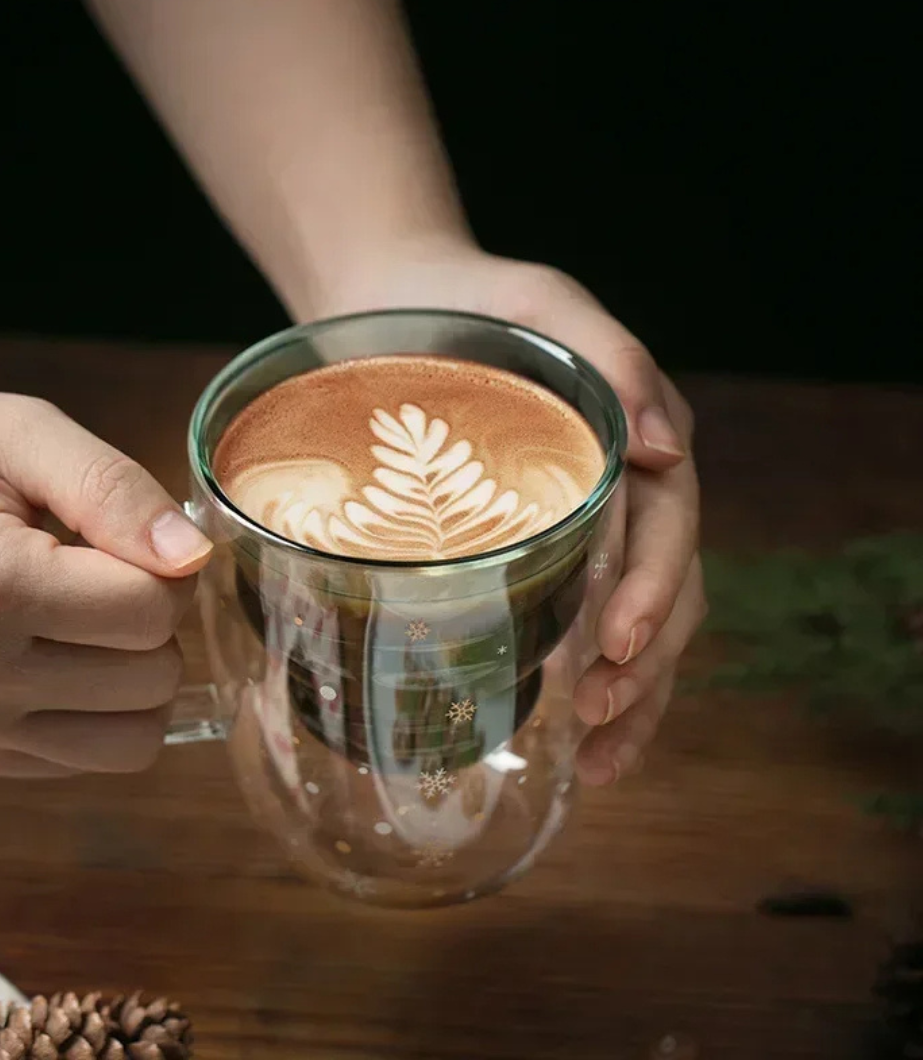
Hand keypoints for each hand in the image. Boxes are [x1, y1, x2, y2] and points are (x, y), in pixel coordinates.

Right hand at [0, 383, 211, 776]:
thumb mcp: (19, 432)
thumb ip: (113, 488)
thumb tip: (193, 555)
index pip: (150, 610)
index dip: (165, 566)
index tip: (122, 537)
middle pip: (153, 677)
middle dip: (154, 620)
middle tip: (102, 573)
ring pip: (137, 738)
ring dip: (139, 675)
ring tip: (89, 619)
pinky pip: (94, 758)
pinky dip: (105, 711)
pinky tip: (64, 655)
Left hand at [315, 242, 705, 783]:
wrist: (392, 307)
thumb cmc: (468, 301)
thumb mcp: (543, 305)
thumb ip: (613, 359)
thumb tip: (667, 449)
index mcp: (636, 440)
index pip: (669, 528)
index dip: (652, 590)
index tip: (614, 645)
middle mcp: (622, 491)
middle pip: (664, 590)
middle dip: (642, 664)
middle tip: (596, 717)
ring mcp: (583, 528)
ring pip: (633, 625)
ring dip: (629, 697)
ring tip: (597, 761)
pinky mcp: (536, 551)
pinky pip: (576, 623)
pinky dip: (583, 683)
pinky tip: (565, 733)